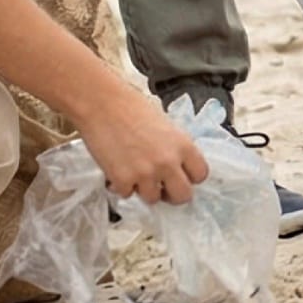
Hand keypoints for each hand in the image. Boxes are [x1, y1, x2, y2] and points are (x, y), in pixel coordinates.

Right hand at [77, 87, 210, 204]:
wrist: (102, 102)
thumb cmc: (131, 106)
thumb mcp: (164, 124)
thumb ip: (174, 147)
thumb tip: (176, 165)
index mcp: (183, 144)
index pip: (201, 174)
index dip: (190, 176)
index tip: (181, 174)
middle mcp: (168, 162)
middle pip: (183, 196)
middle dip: (172, 193)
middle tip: (161, 185)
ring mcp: (146, 174)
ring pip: (153, 199)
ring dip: (144, 188)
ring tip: (134, 169)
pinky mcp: (123, 181)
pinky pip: (127, 194)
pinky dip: (122, 184)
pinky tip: (118, 166)